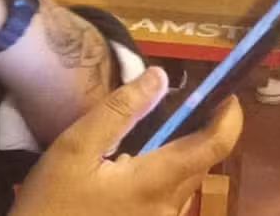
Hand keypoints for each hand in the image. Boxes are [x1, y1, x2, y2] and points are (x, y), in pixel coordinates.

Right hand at [10, 68, 242, 215]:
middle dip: (200, 133)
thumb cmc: (50, 204)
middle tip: (184, 105)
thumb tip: (158, 77)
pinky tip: (129, 170)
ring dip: (179, 156)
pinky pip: (166, 201)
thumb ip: (119, 111)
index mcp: (154, 184)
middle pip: (200, 165)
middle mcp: (166, 210)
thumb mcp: (75, 148)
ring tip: (152, 134)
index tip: (227, 94)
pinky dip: (162, 177)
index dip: (229, 118)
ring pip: (184, 184)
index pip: (213, 147)